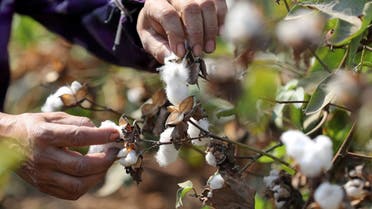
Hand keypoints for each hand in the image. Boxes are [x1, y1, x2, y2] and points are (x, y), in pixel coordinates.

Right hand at [4, 112, 119, 199]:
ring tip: (105, 163)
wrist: (5, 141)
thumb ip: (78, 122)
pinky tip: (92, 173)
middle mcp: (42, 157)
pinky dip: (87, 185)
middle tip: (114, 151)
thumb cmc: (34, 126)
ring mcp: (42, 175)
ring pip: (77, 185)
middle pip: (80, 166)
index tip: (116, 134)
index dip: (101, 136)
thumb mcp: (54, 117)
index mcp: (44, 135)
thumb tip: (102, 131)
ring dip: (98, 175)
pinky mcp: (43, 186)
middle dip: (104, 160)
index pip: (78, 137)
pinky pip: (71, 193)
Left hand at [137, 0, 226, 62]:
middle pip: (190, 8)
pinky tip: (218, 34)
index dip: (176, 35)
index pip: (168, 15)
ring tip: (208, 48)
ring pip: (207, 4)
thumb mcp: (150, 40)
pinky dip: (221, 20)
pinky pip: (219, 3)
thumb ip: (159, 49)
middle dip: (196, 33)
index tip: (181, 53)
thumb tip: (173, 58)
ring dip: (210, 29)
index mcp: (155, 4)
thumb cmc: (157, 28)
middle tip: (198, 52)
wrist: (163, 14)